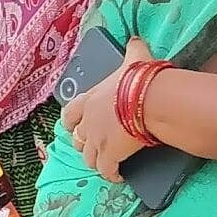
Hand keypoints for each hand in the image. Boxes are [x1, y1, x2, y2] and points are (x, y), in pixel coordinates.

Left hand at [62, 37, 151, 182]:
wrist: (147, 99)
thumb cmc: (138, 79)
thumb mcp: (133, 59)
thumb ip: (132, 50)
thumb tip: (135, 39)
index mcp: (89, 99)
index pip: (69, 113)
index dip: (71, 122)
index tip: (72, 127)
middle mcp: (88, 121)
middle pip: (78, 138)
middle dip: (84, 143)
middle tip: (92, 147)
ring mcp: (97, 139)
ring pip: (88, 157)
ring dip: (95, 161)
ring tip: (104, 164)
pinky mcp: (109, 154)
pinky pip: (106, 170)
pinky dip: (110, 175)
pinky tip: (117, 177)